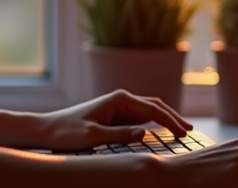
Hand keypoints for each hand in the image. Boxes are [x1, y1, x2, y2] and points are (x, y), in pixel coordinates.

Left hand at [35, 89, 191, 149]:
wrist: (47, 129)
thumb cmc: (67, 132)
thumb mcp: (92, 136)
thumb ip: (119, 135)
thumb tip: (146, 134)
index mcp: (119, 99)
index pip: (153, 109)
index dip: (171, 121)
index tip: (185, 133)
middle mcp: (121, 99)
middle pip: (155, 106)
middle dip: (173, 117)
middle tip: (190, 131)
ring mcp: (118, 107)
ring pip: (149, 111)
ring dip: (166, 120)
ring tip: (182, 131)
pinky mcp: (114, 116)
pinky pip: (140, 119)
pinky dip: (154, 124)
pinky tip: (162, 132)